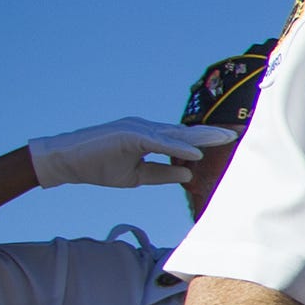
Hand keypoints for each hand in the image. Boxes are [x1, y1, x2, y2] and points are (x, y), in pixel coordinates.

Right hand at [29, 119, 229, 190]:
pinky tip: (195, 153)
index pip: (185, 137)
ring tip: (226, 139)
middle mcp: (146, 128)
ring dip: (201, 136)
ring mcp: (136, 128)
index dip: (209, 138)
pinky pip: (157, 142)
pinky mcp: (126, 134)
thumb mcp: (136, 176)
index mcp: (150, 136)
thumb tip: (189, 174)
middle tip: (240, 132)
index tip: (234, 138)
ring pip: (175, 133)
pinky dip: (177, 147)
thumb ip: (162, 174)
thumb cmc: (97, 167)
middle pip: (186, 131)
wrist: (64, 163)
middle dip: (213, 132)